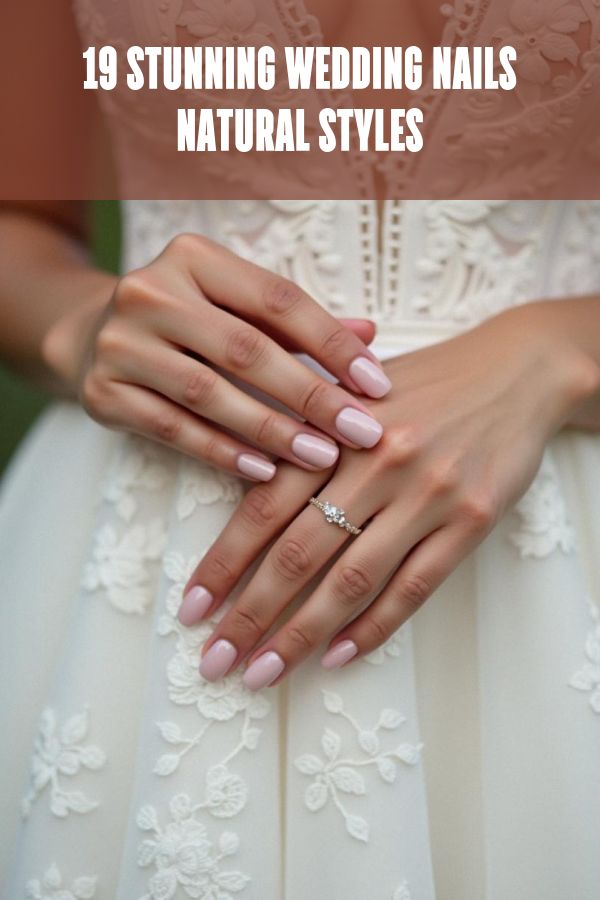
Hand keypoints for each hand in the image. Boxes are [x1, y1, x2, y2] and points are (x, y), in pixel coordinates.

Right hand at [42, 233, 389, 480]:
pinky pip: (173, 429)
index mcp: (195, 257)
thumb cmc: (189, 319)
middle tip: (361, 432)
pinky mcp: (103, 392)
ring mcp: (120, 343)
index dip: (332, 342)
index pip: (277, 300)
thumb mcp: (237, 305)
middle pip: (246, 350)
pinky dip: (222, 452)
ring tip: (321, 456)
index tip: (375, 384)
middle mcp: (151, 291)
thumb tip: (370, 336)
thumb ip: (298, 322)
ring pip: (208, 393)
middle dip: (312, 395)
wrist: (92, 334)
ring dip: (272, 430)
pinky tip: (265, 470)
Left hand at [179, 302, 599, 686]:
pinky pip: (414, 588)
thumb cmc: (423, 381)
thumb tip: (237, 475)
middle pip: (299, 553)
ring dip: (301, 635)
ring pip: (352, 580)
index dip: (223, 562)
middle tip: (215, 660)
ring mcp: (427, 494)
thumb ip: (298, 424)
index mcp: (337, 426)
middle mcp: (377, 462)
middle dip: (249, 615)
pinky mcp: (470, 521)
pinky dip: (372, 627)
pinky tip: (336, 655)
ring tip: (262, 673)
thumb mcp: (353, 385)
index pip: (264, 506)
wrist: (515, 371)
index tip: (192, 609)